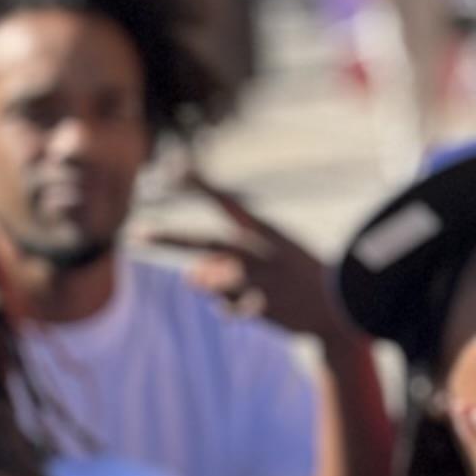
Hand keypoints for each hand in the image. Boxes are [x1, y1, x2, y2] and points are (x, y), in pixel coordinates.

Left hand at [144, 174, 347, 343]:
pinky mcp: (262, 307)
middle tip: (136, 235)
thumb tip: (188, 277)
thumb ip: (222, 264)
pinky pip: (227, 310)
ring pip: (210, 283)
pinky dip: (232, 308)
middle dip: (168, 238)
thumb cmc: (297, 275)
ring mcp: (259, 279)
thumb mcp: (265, 259)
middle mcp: (258, 251)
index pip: (225, 201)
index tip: (174, 165)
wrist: (339, 308)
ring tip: (230, 284)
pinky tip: (254, 307)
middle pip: (204, 243)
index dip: (199, 183)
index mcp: (263, 230)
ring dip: (210, 284)